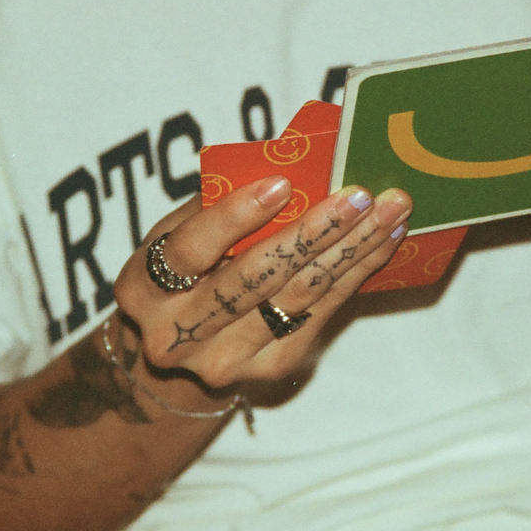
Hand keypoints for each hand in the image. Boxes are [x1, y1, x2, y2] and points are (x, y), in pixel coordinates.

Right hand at [113, 176, 411, 390]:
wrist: (180, 352)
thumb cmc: (185, 271)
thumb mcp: (177, 235)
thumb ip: (214, 205)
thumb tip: (287, 161)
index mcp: (142, 287)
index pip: (192, 250)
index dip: (236, 217)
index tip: (282, 184)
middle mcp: (176, 334)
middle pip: (255, 278)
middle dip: (314, 232)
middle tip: (359, 195)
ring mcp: (225, 359)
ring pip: (297, 296)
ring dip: (351, 250)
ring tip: (387, 212)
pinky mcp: (269, 368)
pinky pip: (321, 313)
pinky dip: (356, 273)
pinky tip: (382, 241)